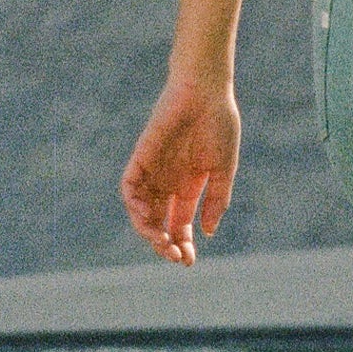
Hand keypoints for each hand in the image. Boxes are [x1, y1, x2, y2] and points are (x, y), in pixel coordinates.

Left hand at [120, 79, 239, 264]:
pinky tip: (145, 217)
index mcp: (189, 185)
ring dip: (148, 230)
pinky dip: (133, 204)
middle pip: (159, 222)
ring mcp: (153, 170)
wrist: (206, 90)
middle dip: (166, 243)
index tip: (189, 261)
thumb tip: (207, 232)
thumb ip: (216, 199)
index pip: (179, 223)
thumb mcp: (223, 168)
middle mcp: (168, 181)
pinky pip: (129, 186)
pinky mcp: (141, 156)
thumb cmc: (219, 123)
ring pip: (141, 210)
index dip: (182, 243)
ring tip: (162, 242)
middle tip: (176, 257)